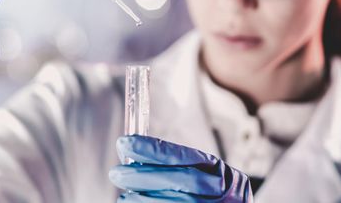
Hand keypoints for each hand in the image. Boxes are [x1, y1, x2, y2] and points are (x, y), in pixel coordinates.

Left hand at [109, 135, 252, 201]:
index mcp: (223, 174)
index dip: (154, 149)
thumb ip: (179, 169)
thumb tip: (135, 159)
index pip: (186, 157)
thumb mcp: (209, 179)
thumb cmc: (215, 198)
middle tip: (116, 172)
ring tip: (122, 196)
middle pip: (184, 181)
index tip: (126, 143)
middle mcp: (223, 193)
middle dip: (146, 175)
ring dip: (144, 199)